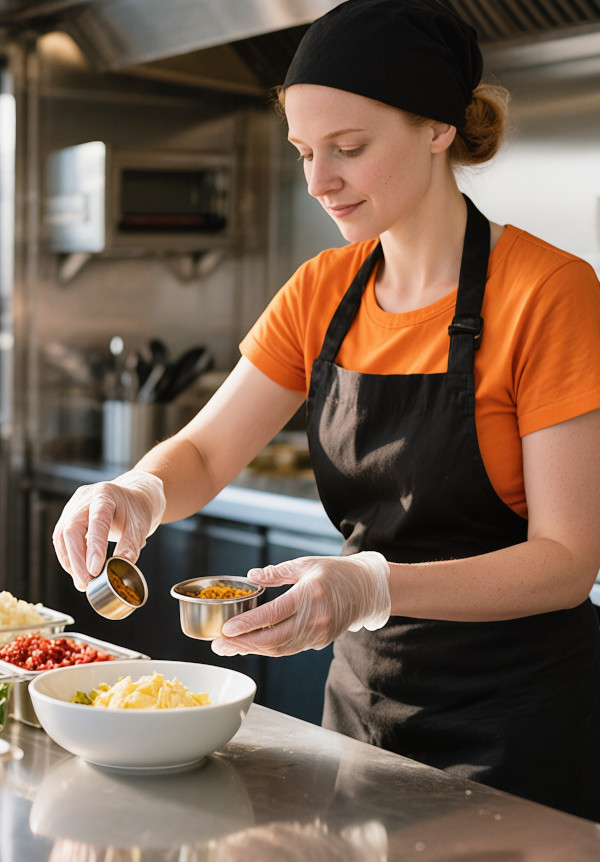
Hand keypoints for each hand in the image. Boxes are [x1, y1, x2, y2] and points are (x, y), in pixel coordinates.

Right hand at [52, 470, 165, 590]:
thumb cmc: (136, 511)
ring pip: (62, 536)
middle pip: (72, 529)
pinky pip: (61, 540)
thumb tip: (120, 569)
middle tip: (87, 583)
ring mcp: (73, 507)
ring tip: (83, 582)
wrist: (131, 498)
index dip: (94, 546)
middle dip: (77, 560)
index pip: (97, 520)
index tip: (95, 570)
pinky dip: (69, 558)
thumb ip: (130, 546)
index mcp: (106, 495)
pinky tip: (78, 572)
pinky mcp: (67, 518)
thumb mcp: (140, 527)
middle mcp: (85, 498)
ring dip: (70, 562)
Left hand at [212, 551, 390, 656]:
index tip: (226, 630)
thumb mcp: (306, 564)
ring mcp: (319, 632)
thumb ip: (278, 572)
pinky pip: (290, 649)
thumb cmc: (336, 572)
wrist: (367, 589)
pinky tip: (252, 646)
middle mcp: (315, 618)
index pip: (272, 614)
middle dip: (243, 644)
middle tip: (219, 645)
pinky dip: (269, 650)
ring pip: (280, 648)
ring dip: (253, 650)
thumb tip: (252, 575)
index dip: (247, 625)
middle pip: (273, 638)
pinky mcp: (320, 640)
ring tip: (230, 648)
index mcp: (309, 594)